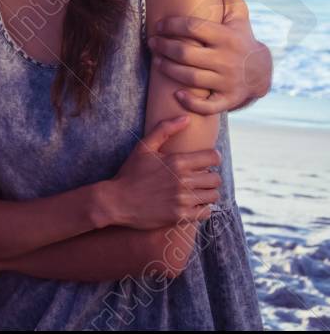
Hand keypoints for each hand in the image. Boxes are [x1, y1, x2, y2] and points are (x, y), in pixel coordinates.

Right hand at [105, 116, 220, 228]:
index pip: (213, 158)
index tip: (204, 162)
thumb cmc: (130, 173)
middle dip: (209, 177)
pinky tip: (191, 204)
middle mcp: (183, 181)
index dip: (211, 158)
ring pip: (213, 196)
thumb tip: (187, 117)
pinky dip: (202, 208)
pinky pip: (206, 212)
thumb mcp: (143, 147)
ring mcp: (183, 200)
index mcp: (177, 161)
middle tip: (198, 178)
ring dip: (207, 193)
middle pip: (216, 178)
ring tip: (195, 191)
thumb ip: (165, 129)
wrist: (117, 201)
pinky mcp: (181, 216)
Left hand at [150, 0, 272, 112]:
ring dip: (168, 69)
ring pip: (191, 77)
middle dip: (163, 47)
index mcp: (227, 36)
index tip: (157, 25)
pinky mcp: (228, 100)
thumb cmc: (241, 38)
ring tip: (156, 61)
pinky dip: (190, 101)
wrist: (262, 72)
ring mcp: (228, 81)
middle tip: (151, 42)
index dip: (171, 25)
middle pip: (186, 53)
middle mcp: (228, 59)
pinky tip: (175, 93)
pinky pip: (207, 105)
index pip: (193, 28)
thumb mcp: (237, 14)